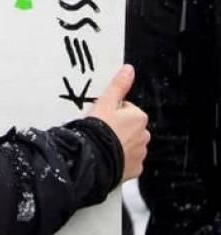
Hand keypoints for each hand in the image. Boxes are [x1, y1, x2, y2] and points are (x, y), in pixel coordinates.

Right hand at [88, 65, 149, 181]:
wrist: (94, 158)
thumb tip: (128, 70)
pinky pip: (128, 159)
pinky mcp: (135, 168)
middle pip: (130, 126)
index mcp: (139, 117)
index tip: (102, 114)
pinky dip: (120, 157)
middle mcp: (144, 135)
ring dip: (119, 142)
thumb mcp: (106, 102)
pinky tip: (108, 154)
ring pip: (129, 142)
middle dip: (118, 126)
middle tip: (102, 128)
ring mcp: (140, 153)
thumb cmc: (99, 129)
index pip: (127, 108)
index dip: (112, 110)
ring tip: (103, 141)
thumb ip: (119, 85)